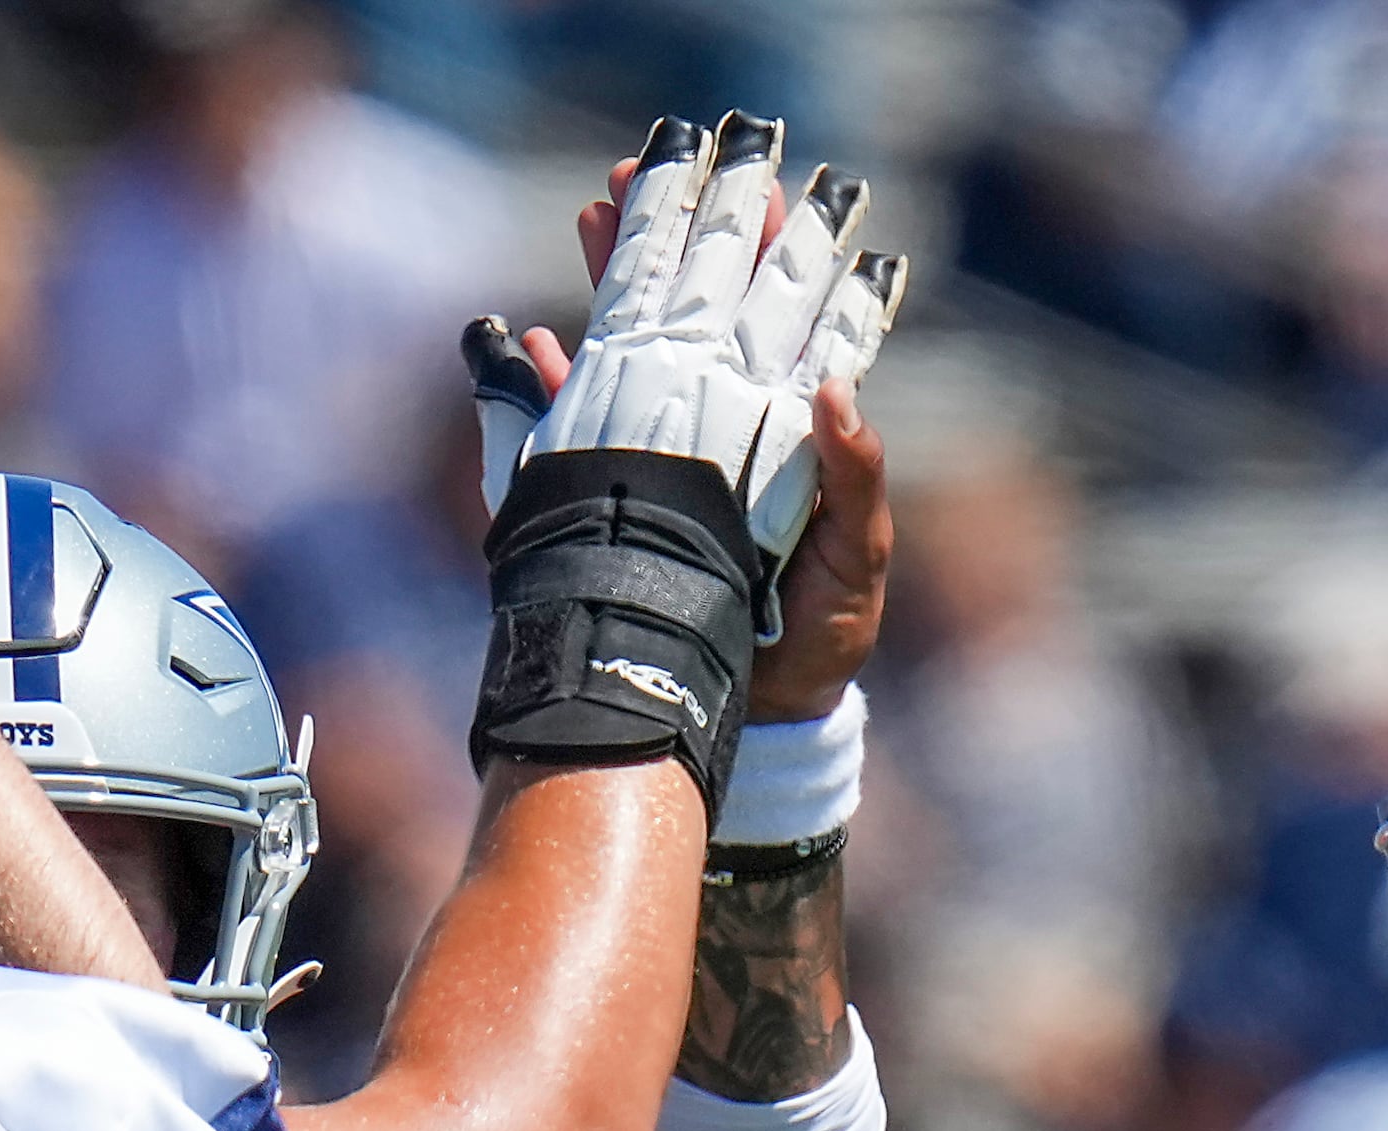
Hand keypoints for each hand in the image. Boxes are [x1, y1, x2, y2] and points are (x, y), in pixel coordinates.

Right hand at [466, 121, 898, 721]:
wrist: (762, 705)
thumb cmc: (824, 628)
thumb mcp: (857, 557)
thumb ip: (856, 479)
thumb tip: (838, 390)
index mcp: (789, 428)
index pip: (776, 318)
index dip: (765, 250)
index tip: (753, 189)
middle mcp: (729, 423)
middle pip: (698, 308)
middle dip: (673, 236)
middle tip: (640, 167)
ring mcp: (671, 452)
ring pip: (637, 345)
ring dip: (612, 280)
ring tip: (592, 212)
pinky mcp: (623, 491)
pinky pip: (577, 425)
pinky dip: (551, 386)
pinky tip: (530, 346)